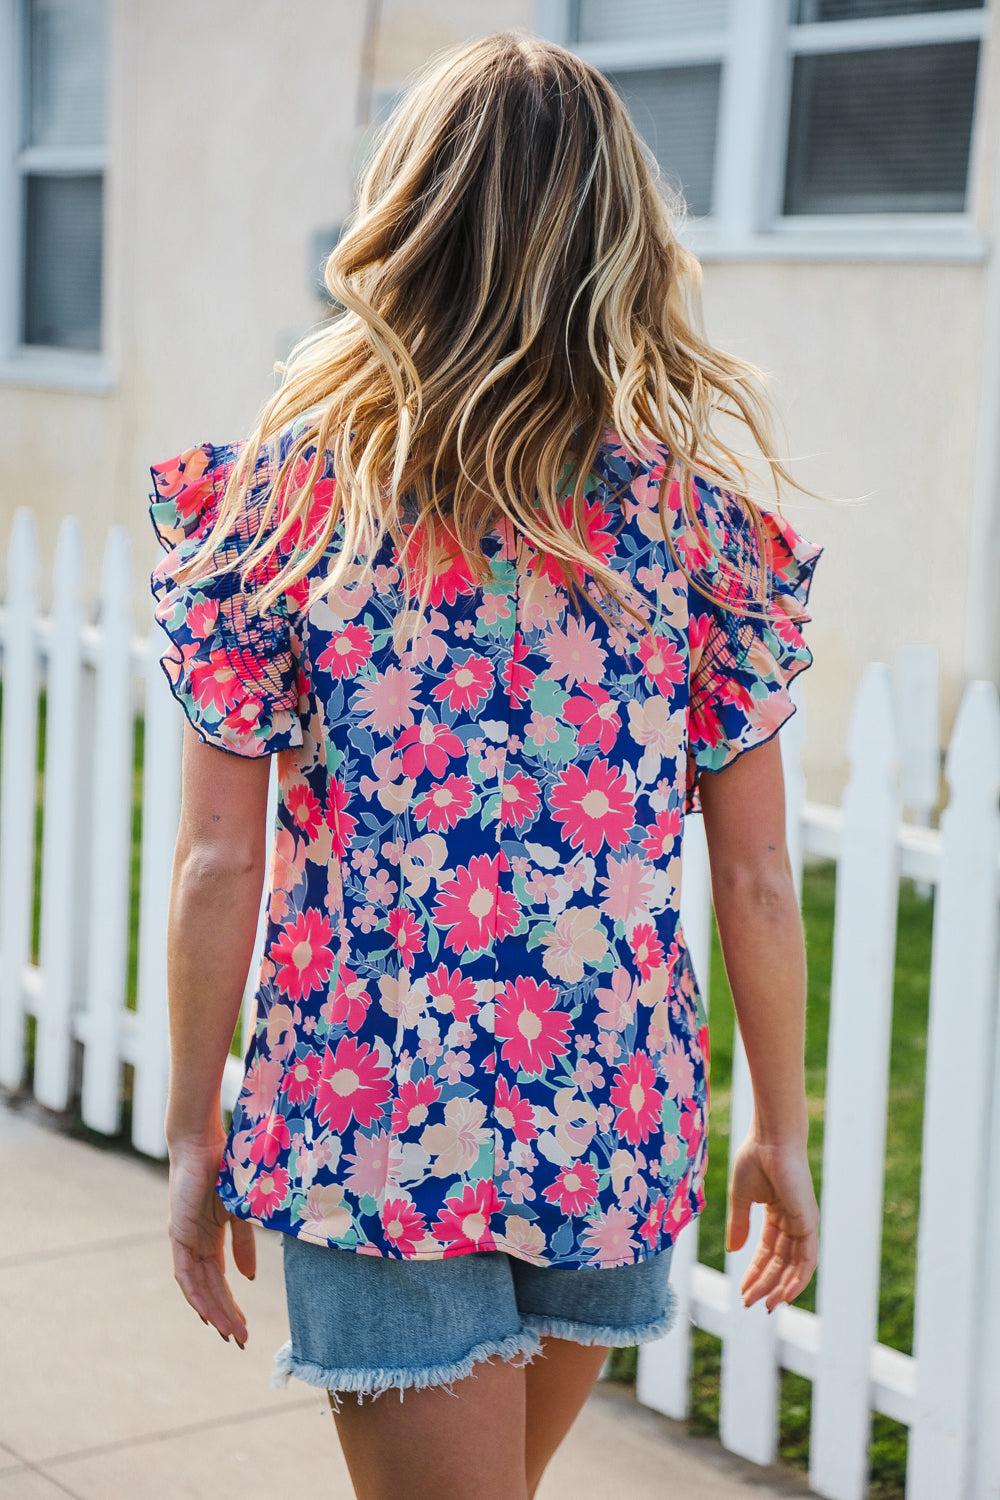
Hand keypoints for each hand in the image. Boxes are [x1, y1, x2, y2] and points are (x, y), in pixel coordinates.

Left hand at [167, 1136, 256, 1344]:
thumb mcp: (241, 1213)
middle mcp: (195, 1245)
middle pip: (210, 1290)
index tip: (245, 1329)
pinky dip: (196, 1295)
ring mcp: (185, 1241)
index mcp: (211, 1238)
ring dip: (214, 1311)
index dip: (231, 1305)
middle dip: (226, 1316)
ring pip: (198, 1287)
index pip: (220, 1281)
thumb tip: (250, 1278)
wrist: (206, 1144)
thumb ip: (243, 1244)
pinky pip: (185, 1274)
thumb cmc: (227, 1170)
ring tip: (230, 1333)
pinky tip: (208, 1314)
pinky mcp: (178, 1235)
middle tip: (240, 1340)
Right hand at [726, 1135, 818, 1312]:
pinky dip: (798, 1279)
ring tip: (764, 1305)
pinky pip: (807, 1259)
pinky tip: (785, 1295)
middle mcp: (792, 1222)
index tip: (742, 1290)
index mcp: (777, 1214)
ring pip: (794, 1266)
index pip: (767, 1252)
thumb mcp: (741, 1198)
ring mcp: (802, 1223)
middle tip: (750, 1303)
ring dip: (780, 1288)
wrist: (770, 1140)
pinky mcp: (809, 1222)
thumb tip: (733, 1251)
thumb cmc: (754, 1159)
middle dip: (765, 1284)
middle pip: (780, 1263)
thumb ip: (740, 1225)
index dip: (755, 1272)